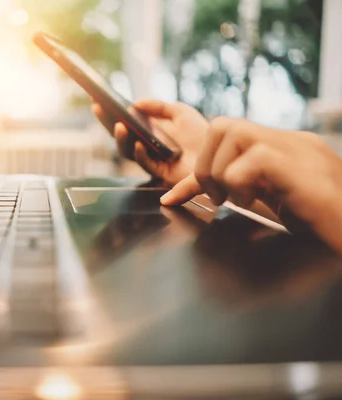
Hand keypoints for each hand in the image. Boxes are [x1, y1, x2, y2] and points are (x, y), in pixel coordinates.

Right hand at [92, 100, 207, 185]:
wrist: (218, 152)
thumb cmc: (201, 133)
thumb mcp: (180, 112)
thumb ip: (158, 106)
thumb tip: (135, 104)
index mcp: (148, 131)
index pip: (123, 121)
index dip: (110, 112)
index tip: (98, 100)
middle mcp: (145, 145)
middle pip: (120, 135)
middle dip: (107, 122)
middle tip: (99, 109)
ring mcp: (151, 159)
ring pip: (127, 151)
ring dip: (121, 139)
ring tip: (120, 126)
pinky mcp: (159, 172)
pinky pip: (145, 163)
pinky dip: (140, 153)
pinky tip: (140, 143)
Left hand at [161, 117, 341, 251]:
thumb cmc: (317, 221)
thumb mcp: (268, 200)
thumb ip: (235, 187)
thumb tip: (181, 193)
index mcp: (281, 146)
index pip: (227, 135)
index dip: (198, 163)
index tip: (177, 196)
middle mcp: (289, 140)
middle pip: (223, 125)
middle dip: (205, 164)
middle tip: (218, 196)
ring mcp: (297, 148)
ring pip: (232, 132)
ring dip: (220, 172)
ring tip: (237, 199)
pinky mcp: (301, 165)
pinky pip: (253, 158)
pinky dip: (239, 181)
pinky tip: (252, 200)